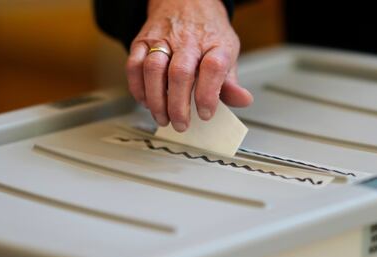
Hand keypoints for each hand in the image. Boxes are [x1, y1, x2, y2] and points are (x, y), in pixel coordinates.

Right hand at [126, 0, 252, 131]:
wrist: (186, 1)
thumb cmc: (207, 32)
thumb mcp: (227, 52)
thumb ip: (231, 82)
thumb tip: (242, 100)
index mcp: (214, 44)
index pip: (213, 68)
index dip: (208, 94)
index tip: (205, 114)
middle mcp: (188, 40)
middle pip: (180, 73)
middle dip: (178, 105)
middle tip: (181, 124)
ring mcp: (163, 40)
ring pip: (154, 70)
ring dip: (156, 100)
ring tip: (162, 117)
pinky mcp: (142, 41)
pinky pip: (134, 65)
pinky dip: (137, 88)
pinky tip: (145, 101)